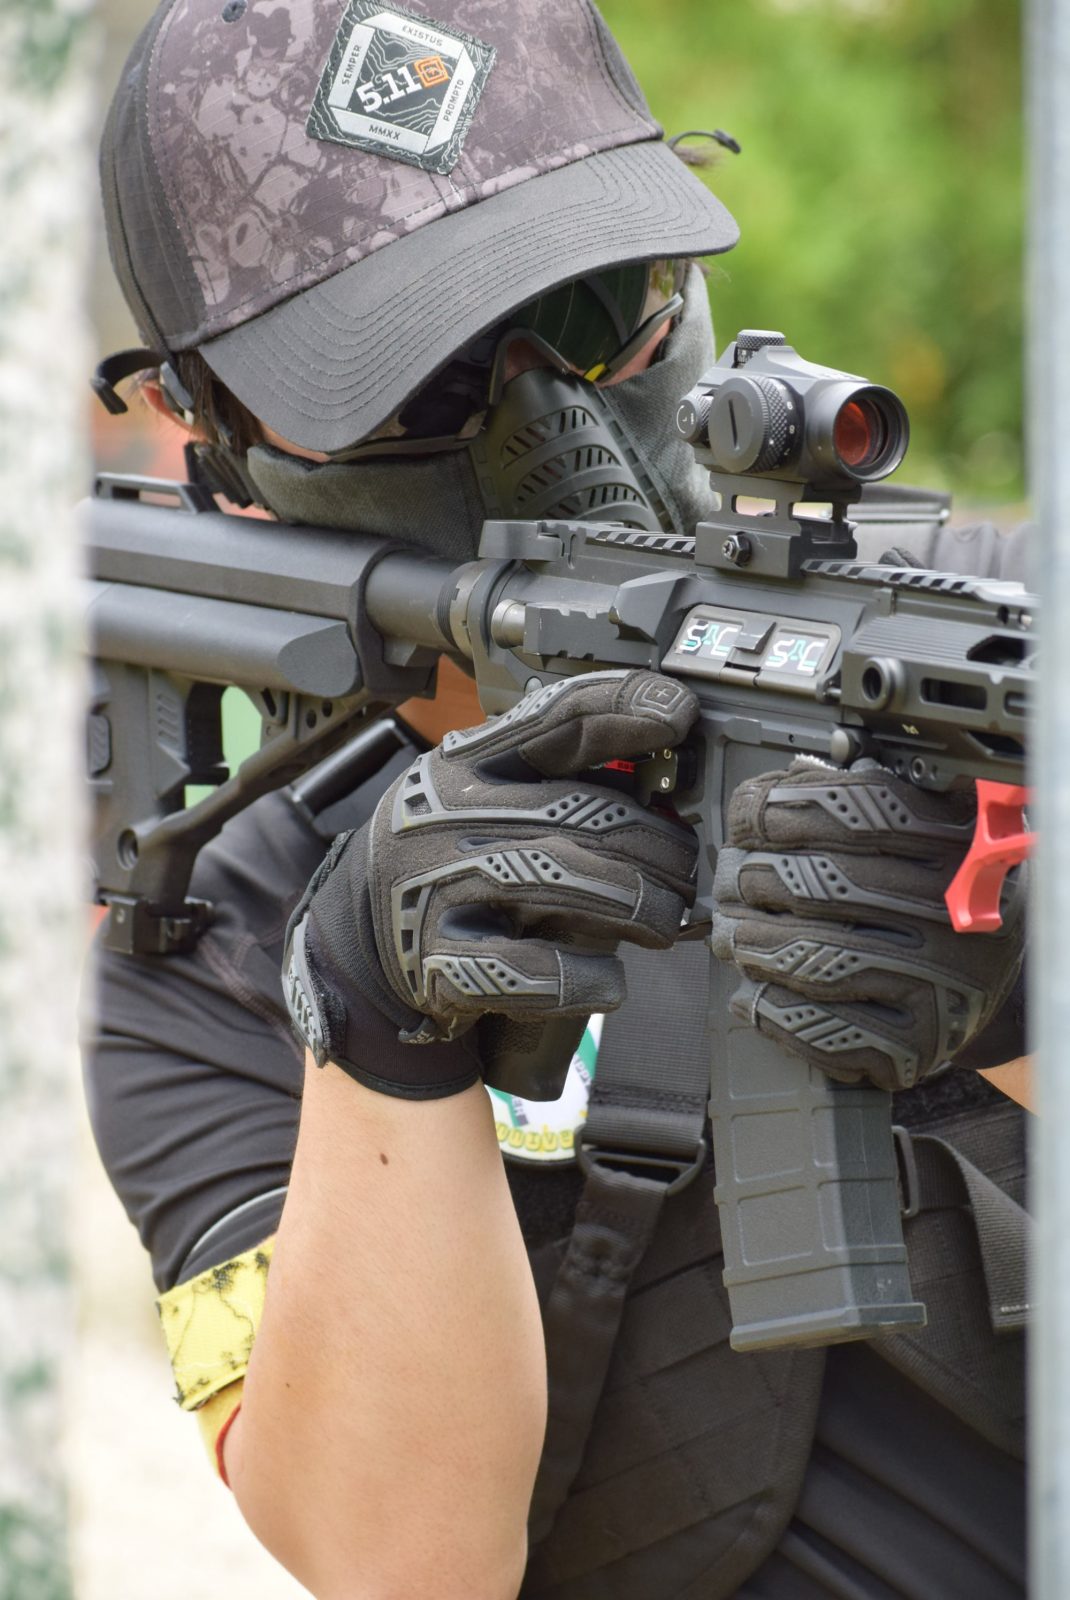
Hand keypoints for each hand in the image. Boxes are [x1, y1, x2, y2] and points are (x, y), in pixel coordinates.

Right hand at [283, 670, 698, 1097]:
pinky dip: (583, 978)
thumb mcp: (493, 802)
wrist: (364, 941)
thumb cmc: (457, 860)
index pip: (556, 716)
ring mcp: (437, 883)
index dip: (624, 705)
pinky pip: (528, 968)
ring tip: (665, 922)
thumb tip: (674, 787)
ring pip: (566, 878)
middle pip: (584, 813)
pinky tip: (611, 981)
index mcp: (470, 761)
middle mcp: (449, 812)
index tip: (682, 713)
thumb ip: (565, 785)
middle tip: (688, 872)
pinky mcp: (435, 959)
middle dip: (660, 846)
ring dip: (639, 905)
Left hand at [709, 757, 1025, 1091]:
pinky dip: (771, 1009)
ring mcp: (936, 985)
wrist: (993, 987)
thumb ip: (852, 802)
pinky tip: (754, 993)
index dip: (785, 808)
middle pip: (821, 884)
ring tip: (733, 936)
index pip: (858, 810)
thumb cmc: (936, 898)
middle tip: (730, 883)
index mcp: (956, 846)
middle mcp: (955, 914)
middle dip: (754, 880)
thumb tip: (773, 790)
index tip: (748, 816)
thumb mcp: (918, 832)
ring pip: (810, 959)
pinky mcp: (914, 1045)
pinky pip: (819, 1029)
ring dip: (751, 945)